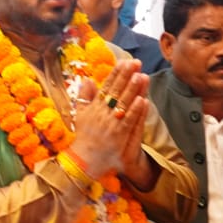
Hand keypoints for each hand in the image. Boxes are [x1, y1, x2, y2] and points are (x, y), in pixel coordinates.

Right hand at [69, 60, 151, 178]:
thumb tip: (87, 79)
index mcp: (94, 107)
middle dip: (126, 76)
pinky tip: (142, 100)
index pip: (107, 86)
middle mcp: (102, 113)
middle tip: (135, 63)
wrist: (83, 160)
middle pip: (116, 91)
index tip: (125, 61)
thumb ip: (84, 96)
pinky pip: (128, 121)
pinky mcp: (118, 136)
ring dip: (132, 89)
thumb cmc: (83, 137)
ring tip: (141, 75)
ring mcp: (110, 124)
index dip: (116, 73)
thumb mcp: (80, 114)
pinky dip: (135, 110)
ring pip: (123, 104)